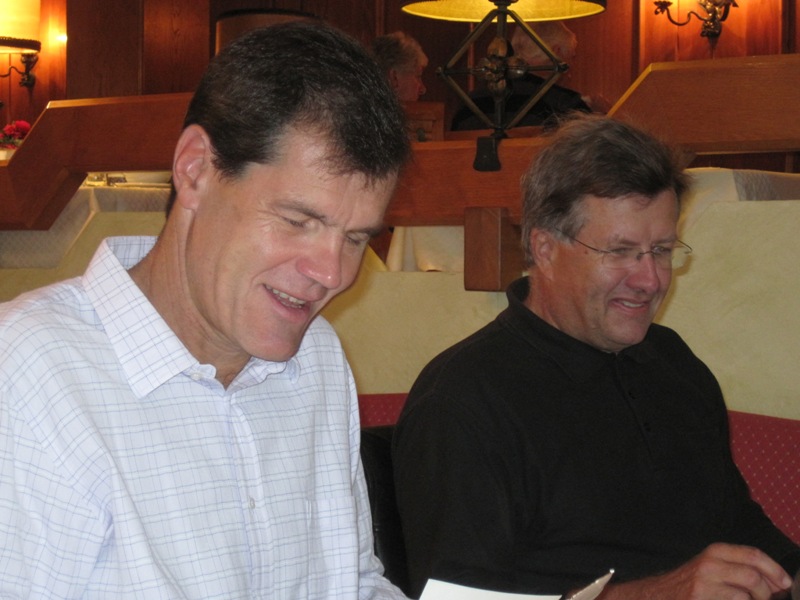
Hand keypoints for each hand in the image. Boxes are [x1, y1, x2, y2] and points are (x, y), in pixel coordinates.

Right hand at [598, 543, 792, 599]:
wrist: (658, 595)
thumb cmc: (690, 583)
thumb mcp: (711, 566)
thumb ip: (738, 567)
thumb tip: (774, 580)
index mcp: (715, 551)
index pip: (753, 555)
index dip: (774, 570)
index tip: (784, 583)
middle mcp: (709, 565)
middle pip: (753, 577)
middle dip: (765, 593)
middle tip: (763, 599)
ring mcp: (704, 585)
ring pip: (746, 595)